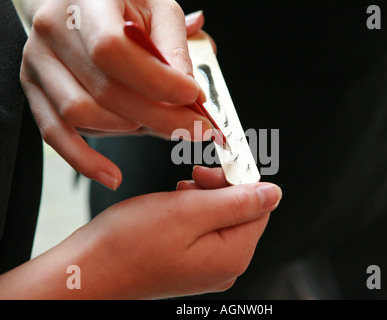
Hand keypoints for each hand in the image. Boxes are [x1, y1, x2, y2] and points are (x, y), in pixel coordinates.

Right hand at [0, 167, 281, 298]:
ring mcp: (206, 267)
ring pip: (221, 217)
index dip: (239, 181)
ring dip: (204, 197)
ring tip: (179, 193)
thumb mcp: (189, 212)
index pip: (259, 207)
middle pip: (241, 213)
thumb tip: (273, 194)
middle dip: (220, 189)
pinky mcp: (189, 263)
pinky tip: (175, 206)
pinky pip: (203, 229)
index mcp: (231, 255)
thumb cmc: (129, 244)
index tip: (214, 169)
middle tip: (193, 179)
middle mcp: (224, 266)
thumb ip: (237, 202)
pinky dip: (192, 211)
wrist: (89, 270)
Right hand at [20, 0, 209, 189]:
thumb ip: (176, 46)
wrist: (80, 5)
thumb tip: (192, 92)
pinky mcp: (36, 91)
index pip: (113, 49)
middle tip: (195, 129)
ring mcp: (40, 63)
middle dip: (159, 118)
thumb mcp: (158, 9)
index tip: (193, 97)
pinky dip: (85, 160)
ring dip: (130, 130)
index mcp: (86, 0)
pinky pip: (56, 134)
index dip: (157, 81)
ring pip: (83, 115)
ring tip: (160, 126)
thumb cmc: (123, 4)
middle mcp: (54, 30)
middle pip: (104, 90)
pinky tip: (112, 174)